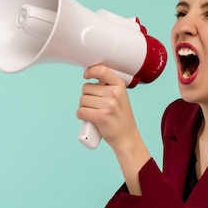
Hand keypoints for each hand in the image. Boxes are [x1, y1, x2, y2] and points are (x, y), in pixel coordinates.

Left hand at [77, 64, 149, 194]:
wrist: (126, 137)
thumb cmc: (120, 117)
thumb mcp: (120, 97)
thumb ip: (108, 87)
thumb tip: (89, 77)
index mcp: (119, 86)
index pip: (102, 70)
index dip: (91, 71)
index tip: (86, 75)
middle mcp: (114, 93)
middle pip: (86, 88)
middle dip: (87, 97)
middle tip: (96, 105)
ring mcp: (108, 105)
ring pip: (82, 100)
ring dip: (83, 107)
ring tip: (94, 112)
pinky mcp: (101, 117)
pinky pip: (81, 112)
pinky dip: (81, 116)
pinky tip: (88, 119)